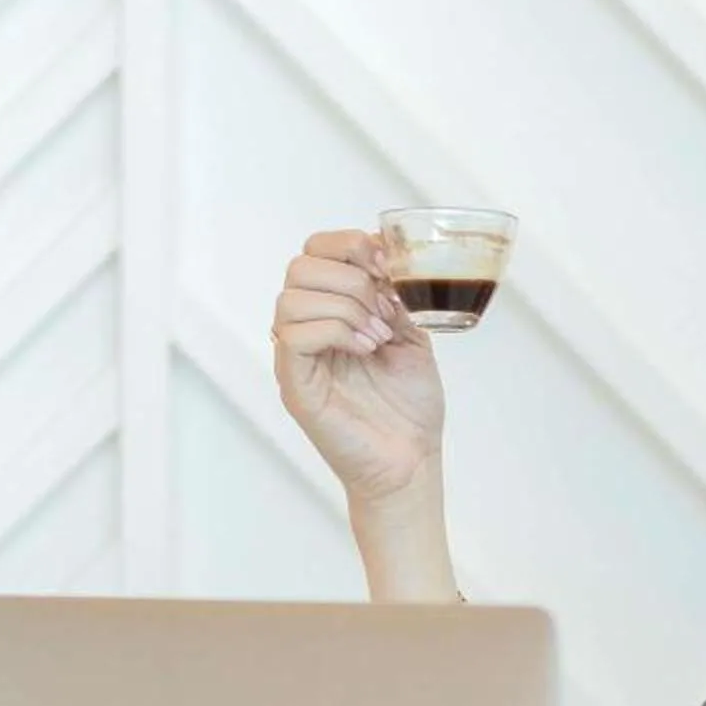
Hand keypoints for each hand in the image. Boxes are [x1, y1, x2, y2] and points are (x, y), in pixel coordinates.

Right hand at [272, 228, 446, 502]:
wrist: (411, 460)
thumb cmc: (409, 406)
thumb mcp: (412, 333)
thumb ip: (397, 294)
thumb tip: (388, 254)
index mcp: (331, 309)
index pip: (316, 250)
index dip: (350, 245)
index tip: (388, 267)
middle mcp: (306, 328)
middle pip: (300, 266)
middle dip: (350, 276)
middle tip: (384, 310)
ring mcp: (296, 357)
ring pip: (293, 297)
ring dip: (345, 306)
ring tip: (378, 336)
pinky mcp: (294, 383)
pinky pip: (293, 335)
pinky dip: (335, 331)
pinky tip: (366, 349)